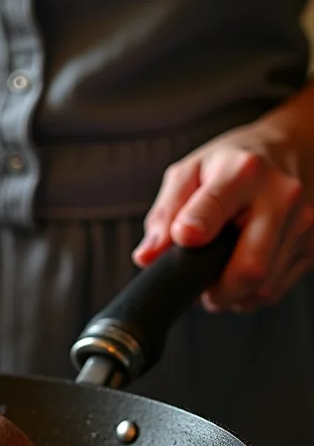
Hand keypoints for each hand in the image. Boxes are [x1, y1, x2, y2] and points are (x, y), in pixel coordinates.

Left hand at [133, 125, 313, 311]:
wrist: (284, 150)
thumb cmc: (227, 166)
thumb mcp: (187, 174)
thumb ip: (164, 215)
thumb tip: (147, 257)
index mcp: (243, 171)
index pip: (217, 207)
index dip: (195, 232)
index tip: (184, 239)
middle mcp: (281, 195)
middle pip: (250, 269)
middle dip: (217, 291)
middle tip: (199, 287)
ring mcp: (302, 222)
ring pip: (262, 288)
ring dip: (232, 294)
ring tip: (218, 273)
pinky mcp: (312, 245)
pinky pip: (274, 290)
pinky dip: (249, 294)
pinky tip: (239, 271)